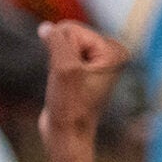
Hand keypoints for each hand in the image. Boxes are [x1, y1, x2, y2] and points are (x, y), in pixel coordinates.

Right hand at [39, 21, 128, 143]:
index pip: (71, 29)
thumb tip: (47, 27)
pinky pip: (60, 54)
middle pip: (67, 33)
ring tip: (65, 84)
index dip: (62, 51)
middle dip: (59, 54)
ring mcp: (98, 61)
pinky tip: (61, 83)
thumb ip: (57, 40)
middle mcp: (111, 53)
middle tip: (68, 82)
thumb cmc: (70, 105)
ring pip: (60, 44)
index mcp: (115, 51)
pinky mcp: (85, 69)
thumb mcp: (64, 68)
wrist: (68, 134)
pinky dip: (55, 66)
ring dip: (55, 62)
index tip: (72, 77)